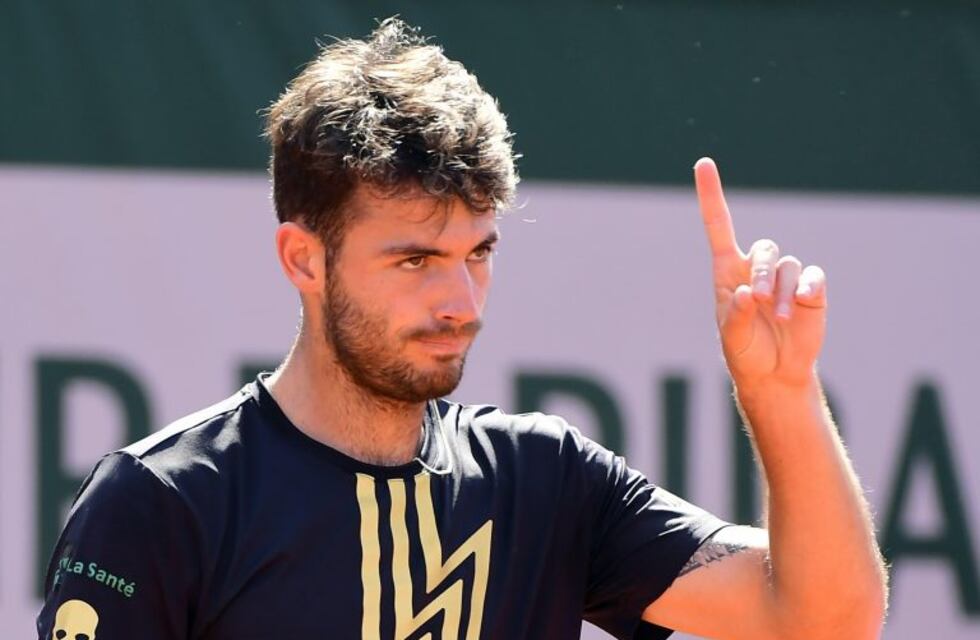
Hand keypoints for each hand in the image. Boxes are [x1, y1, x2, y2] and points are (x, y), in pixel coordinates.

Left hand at [694, 157, 826, 389]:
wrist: (774, 374)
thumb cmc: (745, 352)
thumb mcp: (732, 338)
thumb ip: (737, 316)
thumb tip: (749, 293)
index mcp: (728, 273)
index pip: (719, 226)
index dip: (712, 195)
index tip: (703, 164)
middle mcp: (756, 269)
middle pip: (763, 249)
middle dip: (761, 271)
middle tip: (759, 299)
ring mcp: (784, 279)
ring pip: (787, 265)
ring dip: (783, 290)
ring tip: (782, 318)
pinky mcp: (810, 290)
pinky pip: (811, 276)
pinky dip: (807, 286)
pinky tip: (802, 303)